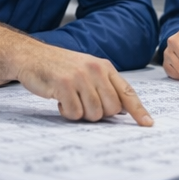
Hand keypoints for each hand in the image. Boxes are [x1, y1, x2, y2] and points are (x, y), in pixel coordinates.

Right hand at [13, 43, 153, 125]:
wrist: (30, 56)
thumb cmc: (60, 66)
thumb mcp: (87, 69)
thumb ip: (106, 86)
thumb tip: (123, 110)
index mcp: (105, 67)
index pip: (128, 92)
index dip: (139, 110)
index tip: (148, 124)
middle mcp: (96, 71)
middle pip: (112, 109)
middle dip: (99, 113)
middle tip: (83, 103)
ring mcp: (80, 77)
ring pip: (94, 113)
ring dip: (81, 113)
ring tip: (70, 99)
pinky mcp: (64, 85)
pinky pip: (75, 113)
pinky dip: (67, 112)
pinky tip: (60, 100)